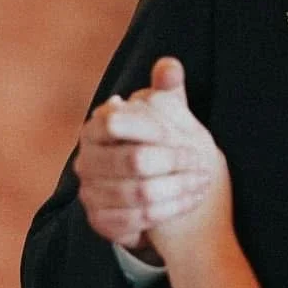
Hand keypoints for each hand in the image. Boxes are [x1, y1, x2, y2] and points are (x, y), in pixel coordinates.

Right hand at [73, 59, 225, 253]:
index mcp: (94, 128)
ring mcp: (90, 194)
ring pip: (140, 193)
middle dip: (175, 161)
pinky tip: (192, 200)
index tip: (182, 134)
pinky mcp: (101, 222)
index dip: (153, 128)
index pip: (116, 122)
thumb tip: (170, 66)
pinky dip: (172, 209)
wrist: (142, 192)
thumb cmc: (153, 146)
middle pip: (134, 160)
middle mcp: (85, 161)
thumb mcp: (162, 117)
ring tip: (203, 180)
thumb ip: (166, 92)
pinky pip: (141, 219)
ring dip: (179, 187)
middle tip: (203, 161)